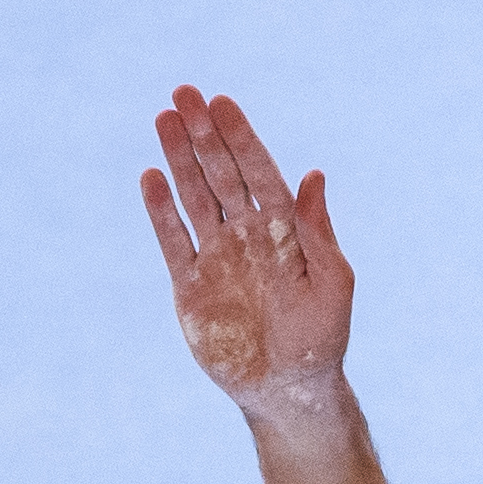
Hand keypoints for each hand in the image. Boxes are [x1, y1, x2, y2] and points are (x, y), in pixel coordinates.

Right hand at [141, 85, 353, 411]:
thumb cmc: (322, 339)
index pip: (259, 171)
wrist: (288, 390)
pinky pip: (172, 239)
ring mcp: (217, 256)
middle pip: (221, 173)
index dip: (240, 136)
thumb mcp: (332, 283)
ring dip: (178, 159)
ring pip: (194, 196)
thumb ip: (317, 231)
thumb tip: (314, 174)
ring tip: (162, 118)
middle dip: (203, 134)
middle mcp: (248, 234)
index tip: (221, 102)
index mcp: (285, 228)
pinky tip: (150, 177)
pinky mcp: (190, 284)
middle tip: (183, 93)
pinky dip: (161, 211)